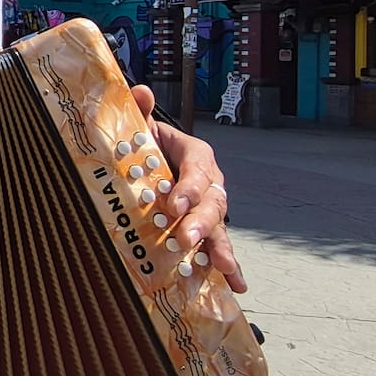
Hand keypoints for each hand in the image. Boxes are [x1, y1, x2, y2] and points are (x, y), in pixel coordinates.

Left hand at [130, 85, 245, 293]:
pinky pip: (217, 246)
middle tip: (187, 237)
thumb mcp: (142, 126)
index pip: (197, 167)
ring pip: (219, 226)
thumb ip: (141, 110)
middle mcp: (209, 182)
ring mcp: (209, 207)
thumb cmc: (146, 144)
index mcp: (196, 155)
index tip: (173, 204)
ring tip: (223, 269)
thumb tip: (139, 90)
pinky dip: (228, 265)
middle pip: (212, 201)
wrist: (149, 161)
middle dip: (202, 221)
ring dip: (220, 247)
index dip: (188, 186)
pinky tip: (236, 285)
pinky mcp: (204, 228)